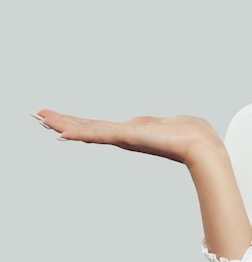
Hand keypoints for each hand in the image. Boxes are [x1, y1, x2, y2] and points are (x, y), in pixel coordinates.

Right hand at [33, 109, 223, 165]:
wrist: (201, 146)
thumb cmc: (192, 134)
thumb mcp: (167, 123)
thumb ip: (153, 124)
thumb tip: (145, 123)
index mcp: (134, 132)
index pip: (101, 127)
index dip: (80, 123)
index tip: (61, 121)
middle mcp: (126, 136)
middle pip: (89, 127)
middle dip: (64, 121)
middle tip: (39, 115)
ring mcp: (125, 138)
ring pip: (89, 129)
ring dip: (65, 123)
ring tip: (42, 118)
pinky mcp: (129, 137)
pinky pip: (100, 134)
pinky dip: (81, 132)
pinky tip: (63, 132)